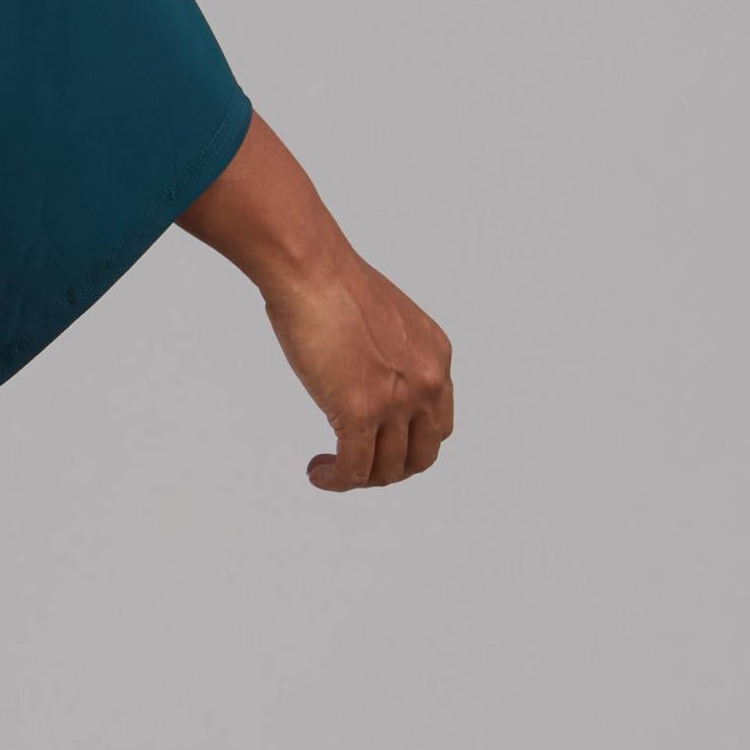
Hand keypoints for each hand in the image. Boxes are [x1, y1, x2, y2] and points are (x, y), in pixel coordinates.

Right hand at [260, 248, 455, 490]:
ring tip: (329, 468)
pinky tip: (319, 472)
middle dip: (389, 468)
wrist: (312, 269)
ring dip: (359, 477)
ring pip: (388, 469)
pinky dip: (337, 479)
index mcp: (437, 356)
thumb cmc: (331, 282)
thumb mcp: (383, 319)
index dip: (408, 443)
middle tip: (356, 463)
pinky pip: (355, 469)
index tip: (377, 442)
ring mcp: (397, 400)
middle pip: (421, 455)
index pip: (438, 423)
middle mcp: (427, 382)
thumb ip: (388, 354)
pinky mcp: (361, 412)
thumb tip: (362, 377)